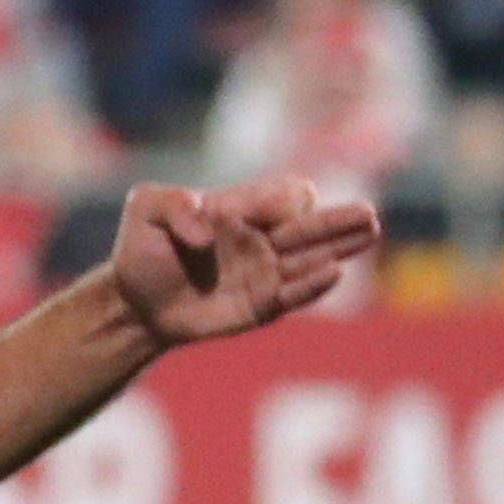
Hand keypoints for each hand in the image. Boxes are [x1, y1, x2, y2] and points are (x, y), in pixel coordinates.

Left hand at [108, 177, 379, 342]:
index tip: (286, 209)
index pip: (281, 196)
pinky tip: (335, 273)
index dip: (288, 200)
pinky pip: (292, 295)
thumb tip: (207, 234)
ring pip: (310, 257)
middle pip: (309, 226)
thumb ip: (173, 206)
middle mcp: (260, 240)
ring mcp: (263, 273)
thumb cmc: (141, 250)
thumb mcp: (144, 209)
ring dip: (339, 246)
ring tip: (370, 232)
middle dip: (338, 220)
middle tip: (368, 214)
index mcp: (240, 210)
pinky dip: (311, 285)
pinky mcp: (259, 306)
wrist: (133, 302)